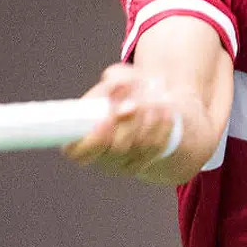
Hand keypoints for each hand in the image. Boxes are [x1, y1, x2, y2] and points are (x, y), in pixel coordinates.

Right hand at [62, 63, 180, 176]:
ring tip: (155, 93)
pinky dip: (163, 123)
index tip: (107, 118)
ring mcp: (124, 164)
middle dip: (129, 121)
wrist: (144, 106)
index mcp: (80, 141)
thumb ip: (114, 83)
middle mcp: (101, 157)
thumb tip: (123, 86)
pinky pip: (157, 145)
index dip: (94, 138)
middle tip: (136, 101)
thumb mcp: (113, 82)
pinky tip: (166, 105)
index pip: (79, 151)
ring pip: (140, 146)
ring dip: (150, 117)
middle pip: (118, 147)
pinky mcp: (146, 162)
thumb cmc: (119, 94)